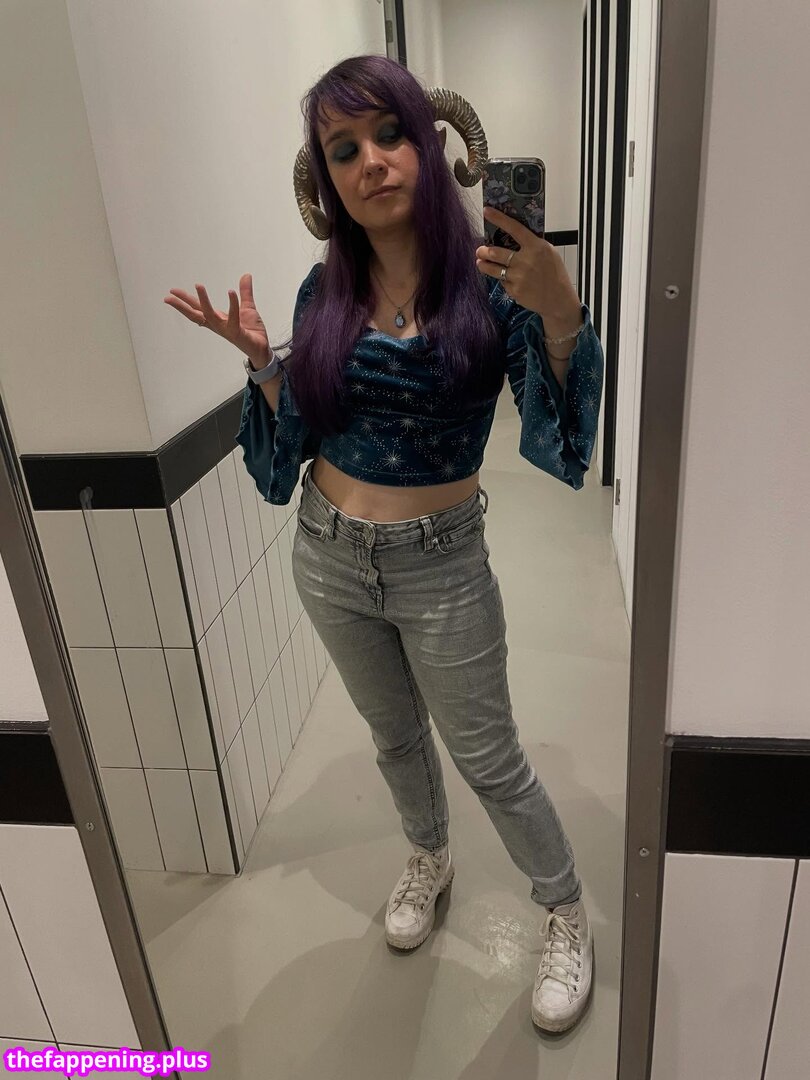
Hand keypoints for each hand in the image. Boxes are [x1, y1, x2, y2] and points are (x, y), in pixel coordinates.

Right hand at [163, 273, 270, 362]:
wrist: (262, 349)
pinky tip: (230, 292)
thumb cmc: (252, 331)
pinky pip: (233, 319)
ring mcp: (226, 330)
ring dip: (203, 301)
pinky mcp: (237, 333)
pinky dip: (232, 305)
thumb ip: (245, 292)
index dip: (185, 301)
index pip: (197, 308)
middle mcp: (218, 325)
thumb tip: (245, 275)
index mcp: (217, 319)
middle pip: (196, 314)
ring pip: (210, 316)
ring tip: (198, 286)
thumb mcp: (248, 307)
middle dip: (182, 305)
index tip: (172, 293)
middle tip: (170, 295)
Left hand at [476, 207, 579, 321]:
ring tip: (480, 262)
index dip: (498, 219)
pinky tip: (510, 281)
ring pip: (493, 269)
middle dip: (484, 251)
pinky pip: (503, 282)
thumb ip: (533, 244)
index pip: (514, 228)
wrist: (558, 299)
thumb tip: (514, 236)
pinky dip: (504, 280)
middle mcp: (525, 261)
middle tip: (480, 250)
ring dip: (484, 265)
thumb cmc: (555, 274)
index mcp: (536, 247)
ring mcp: (518, 277)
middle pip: (495, 252)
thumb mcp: (549, 252)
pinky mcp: (514, 290)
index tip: (486, 212)